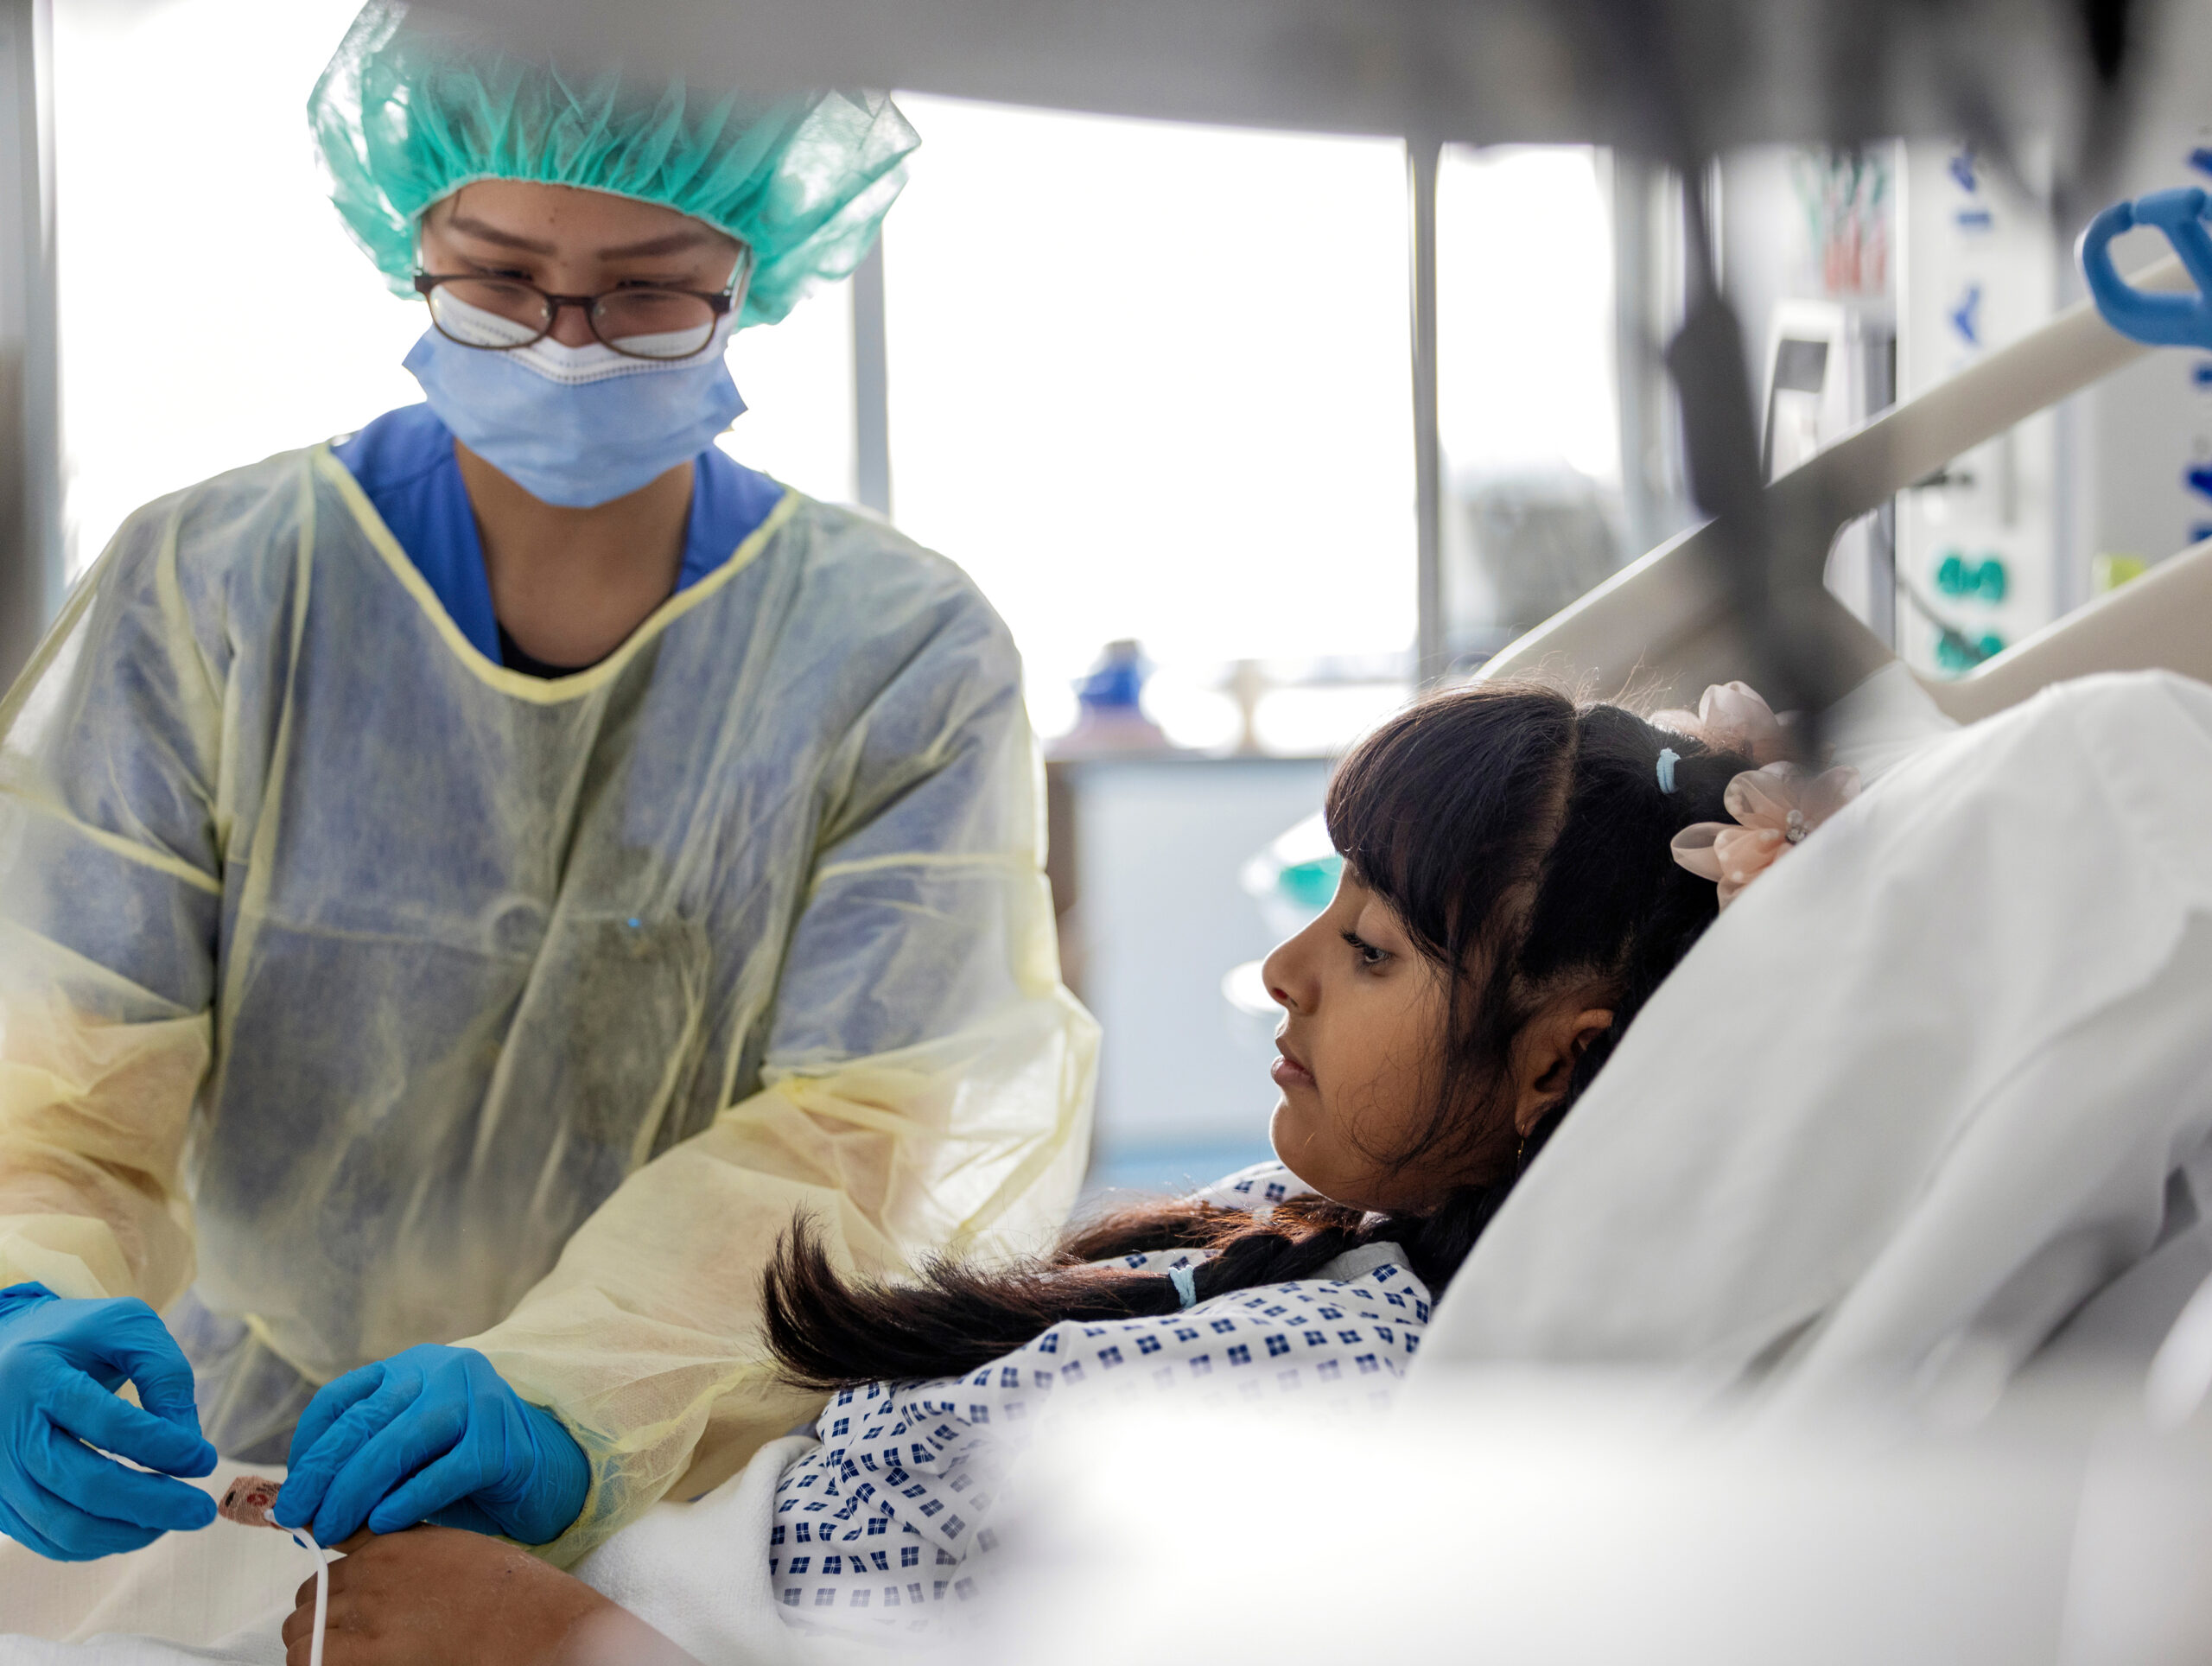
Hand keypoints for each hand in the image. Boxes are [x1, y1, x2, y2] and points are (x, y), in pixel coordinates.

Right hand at [0, 1282, 218, 1559]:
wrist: (3, 1349)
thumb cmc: (75, 1337)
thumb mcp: (124, 1327)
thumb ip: (164, 1374)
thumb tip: (189, 1444)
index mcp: (39, 1377)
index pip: (109, 1424)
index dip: (165, 1447)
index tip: (206, 1459)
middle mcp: (7, 1430)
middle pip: (86, 1486)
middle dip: (155, 1504)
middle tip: (203, 1510)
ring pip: (66, 1525)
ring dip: (131, 1532)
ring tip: (175, 1516)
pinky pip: (48, 1539)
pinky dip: (100, 1543)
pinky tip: (137, 1525)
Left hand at [275, 1344, 588, 1546]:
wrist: (546, 1476)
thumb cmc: (464, 1472)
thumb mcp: (407, 1458)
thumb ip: (362, 1468)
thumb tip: (294, 1509)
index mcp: (414, 1369)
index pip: (342, 1397)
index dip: (307, 1445)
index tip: (288, 1491)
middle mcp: (446, 1372)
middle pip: (364, 1421)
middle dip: (320, 1475)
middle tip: (296, 1518)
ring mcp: (479, 1402)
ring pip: (399, 1445)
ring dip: (353, 1493)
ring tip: (329, 1531)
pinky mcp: (504, 1442)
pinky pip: (444, 1473)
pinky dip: (406, 1502)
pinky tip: (382, 1526)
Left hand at [281, 1526, 697, 1665]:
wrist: (531, 1624)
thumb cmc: (507, 1594)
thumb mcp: (451, 1548)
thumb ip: (405, 1549)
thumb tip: (373, 1558)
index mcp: (390, 1542)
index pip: (329, 1567)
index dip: (336, 1596)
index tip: (346, 1612)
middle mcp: (368, 1572)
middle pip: (307, 1600)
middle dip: (320, 1622)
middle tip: (350, 1644)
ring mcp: (361, 1614)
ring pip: (298, 1634)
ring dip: (314, 1649)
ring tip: (349, 1661)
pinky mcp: (359, 1656)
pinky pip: (308, 1661)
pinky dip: (317, 1665)